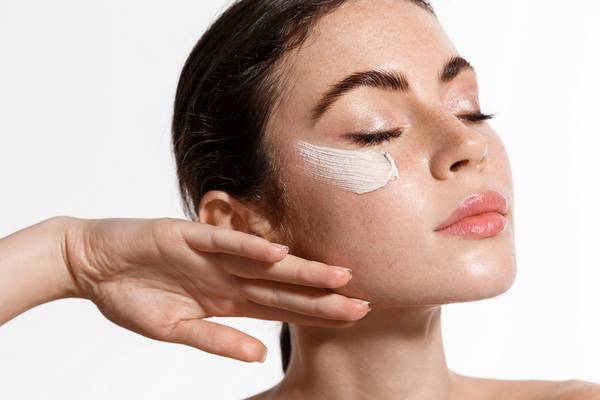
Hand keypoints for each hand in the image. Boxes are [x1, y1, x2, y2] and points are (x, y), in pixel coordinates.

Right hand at [63, 217, 370, 362]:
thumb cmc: (133, 297)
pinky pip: (224, 243)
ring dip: (300, 270)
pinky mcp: (188, 236)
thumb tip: (257, 357)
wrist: (93, 264)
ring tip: (339, 276)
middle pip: (284, 288)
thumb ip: (216, 340)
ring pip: (265, 263)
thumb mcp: (174, 330)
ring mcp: (212, 255)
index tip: (352, 318)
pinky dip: (249, 248)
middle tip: (365, 302)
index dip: (316, 314)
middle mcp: (229, 275)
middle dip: (323, 296)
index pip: (282, 308)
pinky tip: (278, 253)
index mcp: (228, 299)